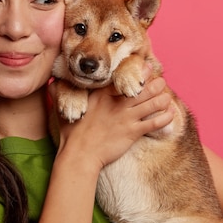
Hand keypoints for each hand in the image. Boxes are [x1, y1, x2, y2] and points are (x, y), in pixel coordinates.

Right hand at [49, 65, 173, 168]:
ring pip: (153, 102)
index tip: (146, 66)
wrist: (79, 155)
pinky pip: (155, 122)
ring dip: (162, 97)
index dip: (138, 70)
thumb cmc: (72, 132)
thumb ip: (62, 92)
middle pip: (144, 87)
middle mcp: (117, 103)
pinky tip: (169, 114)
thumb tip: (52, 83)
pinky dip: (165, 117)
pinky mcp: (133, 132)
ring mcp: (126, 117)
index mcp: (102, 93)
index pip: (124, 76)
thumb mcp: (66, 107)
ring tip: (166, 95)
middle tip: (160, 81)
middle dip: (155, 82)